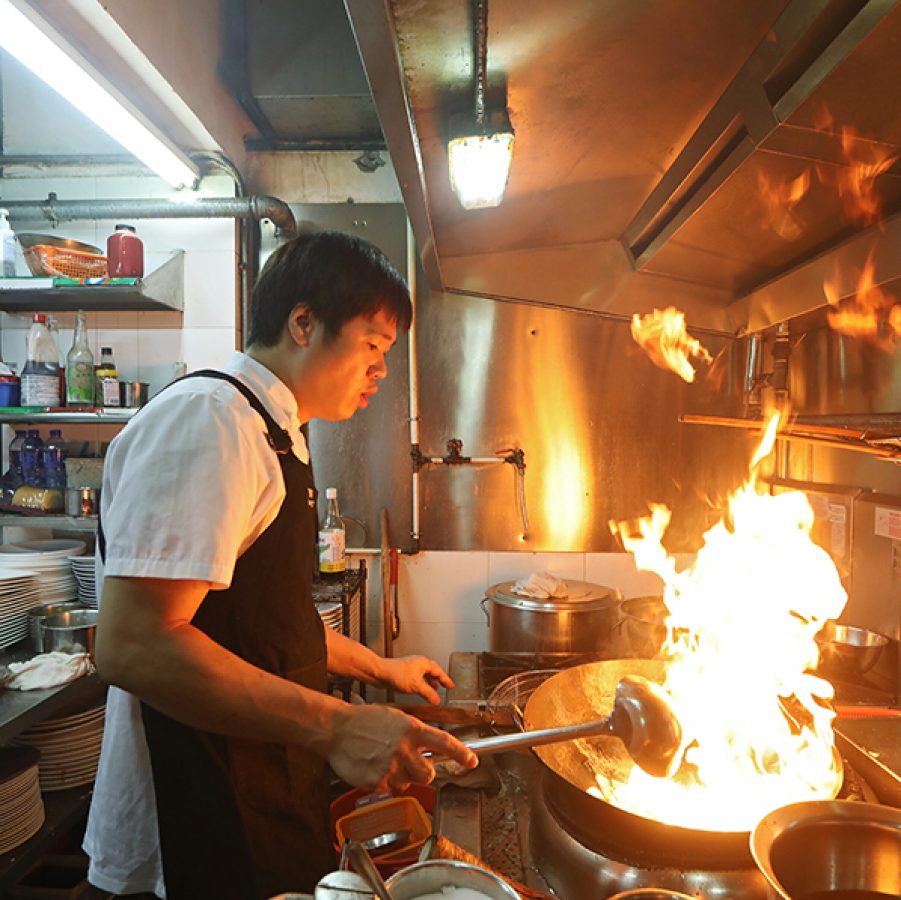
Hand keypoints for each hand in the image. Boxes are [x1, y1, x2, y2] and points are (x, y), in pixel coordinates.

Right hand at [326, 704, 476, 791]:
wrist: (337, 729)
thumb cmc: (365, 720)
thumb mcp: (396, 718)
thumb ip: (414, 734)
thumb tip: (430, 748)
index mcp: (411, 728)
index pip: (444, 743)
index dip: (461, 754)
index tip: (472, 761)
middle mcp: (404, 748)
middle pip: (429, 774)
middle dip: (424, 772)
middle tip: (412, 764)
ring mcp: (391, 766)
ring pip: (409, 783)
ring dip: (403, 777)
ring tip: (386, 762)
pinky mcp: (378, 781)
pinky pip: (391, 788)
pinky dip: (386, 781)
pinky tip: (374, 767)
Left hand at [378, 655, 453, 704]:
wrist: (380, 672)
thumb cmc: (396, 674)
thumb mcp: (416, 686)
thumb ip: (428, 693)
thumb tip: (437, 700)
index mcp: (424, 663)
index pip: (439, 671)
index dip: (446, 679)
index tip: (451, 685)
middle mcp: (418, 663)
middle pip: (432, 671)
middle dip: (439, 679)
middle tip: (445, 686)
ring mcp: (411, 667)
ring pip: (425, 674)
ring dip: (430, 682)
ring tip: (434, 689)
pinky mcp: (405, 673)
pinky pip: (418, 678)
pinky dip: (422, 684)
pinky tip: (420, 690)